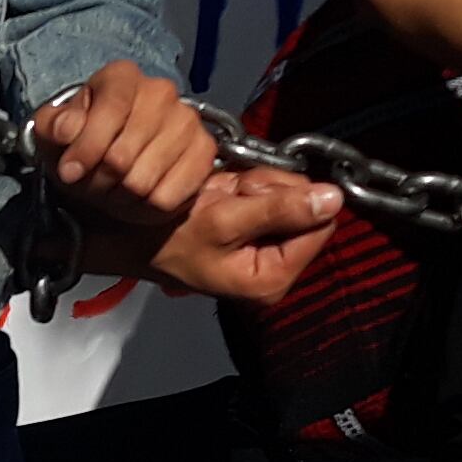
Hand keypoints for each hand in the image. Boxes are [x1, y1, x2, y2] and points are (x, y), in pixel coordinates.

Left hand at [35, 61, 216, 223]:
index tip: (69, 172)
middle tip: (94, 183)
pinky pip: (169, 196)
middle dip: (100, 179)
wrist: (114, 164)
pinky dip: (147, 208)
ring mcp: (187, 121)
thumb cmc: (83, 144)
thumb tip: (68, 130)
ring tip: (115, 189)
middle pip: (122, 154)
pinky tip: (140, 197)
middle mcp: (160, 91)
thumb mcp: (54, 134)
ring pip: (143, 180)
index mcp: (121, 76)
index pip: (111, 108)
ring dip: (121, 196)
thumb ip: (52, 126)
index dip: (87, 146)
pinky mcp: (204, 151)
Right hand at [124, 162, 342, 300]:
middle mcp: (274, 267)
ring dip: (256, 183)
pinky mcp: (253, 228)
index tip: (250, 195)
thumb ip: (280, 209)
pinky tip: (222, 193)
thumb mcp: (223, 221)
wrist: (127, 233)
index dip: (291, 198)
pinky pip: (269, 193)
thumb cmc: (165, 237)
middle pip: (306, 207)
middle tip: (231, 194)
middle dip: (270, 189)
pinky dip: (247, 184)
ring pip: (289, 194)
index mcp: (272, 279)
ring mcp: (265, 246)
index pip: (320, 226)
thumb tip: (333, 199)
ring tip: (221, 194)